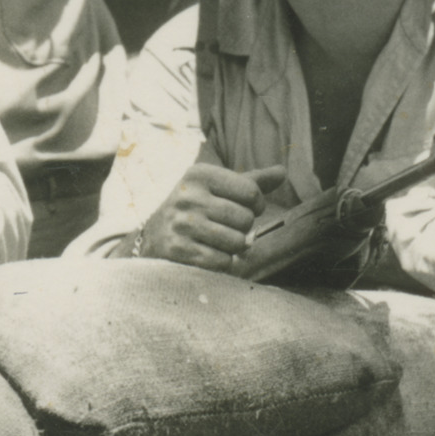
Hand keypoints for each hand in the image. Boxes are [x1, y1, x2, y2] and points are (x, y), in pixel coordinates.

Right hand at [137, 161, 286, 272]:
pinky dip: (222, 262)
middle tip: (226, 227)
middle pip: (247, 219)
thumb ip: (251, 181)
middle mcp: (188, 196)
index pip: (252, 192)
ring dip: (234, 247)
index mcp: (199, 174)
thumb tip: (283, 172)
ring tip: (218, 241)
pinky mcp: (179, 250)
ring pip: (238, 242)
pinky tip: (208, 254)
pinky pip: (224, 262)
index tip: (244, 208)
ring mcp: (182, 224)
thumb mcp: (216, 188)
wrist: (151, 238)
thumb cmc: (194, 209)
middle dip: (244, 228)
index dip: (257, 204)